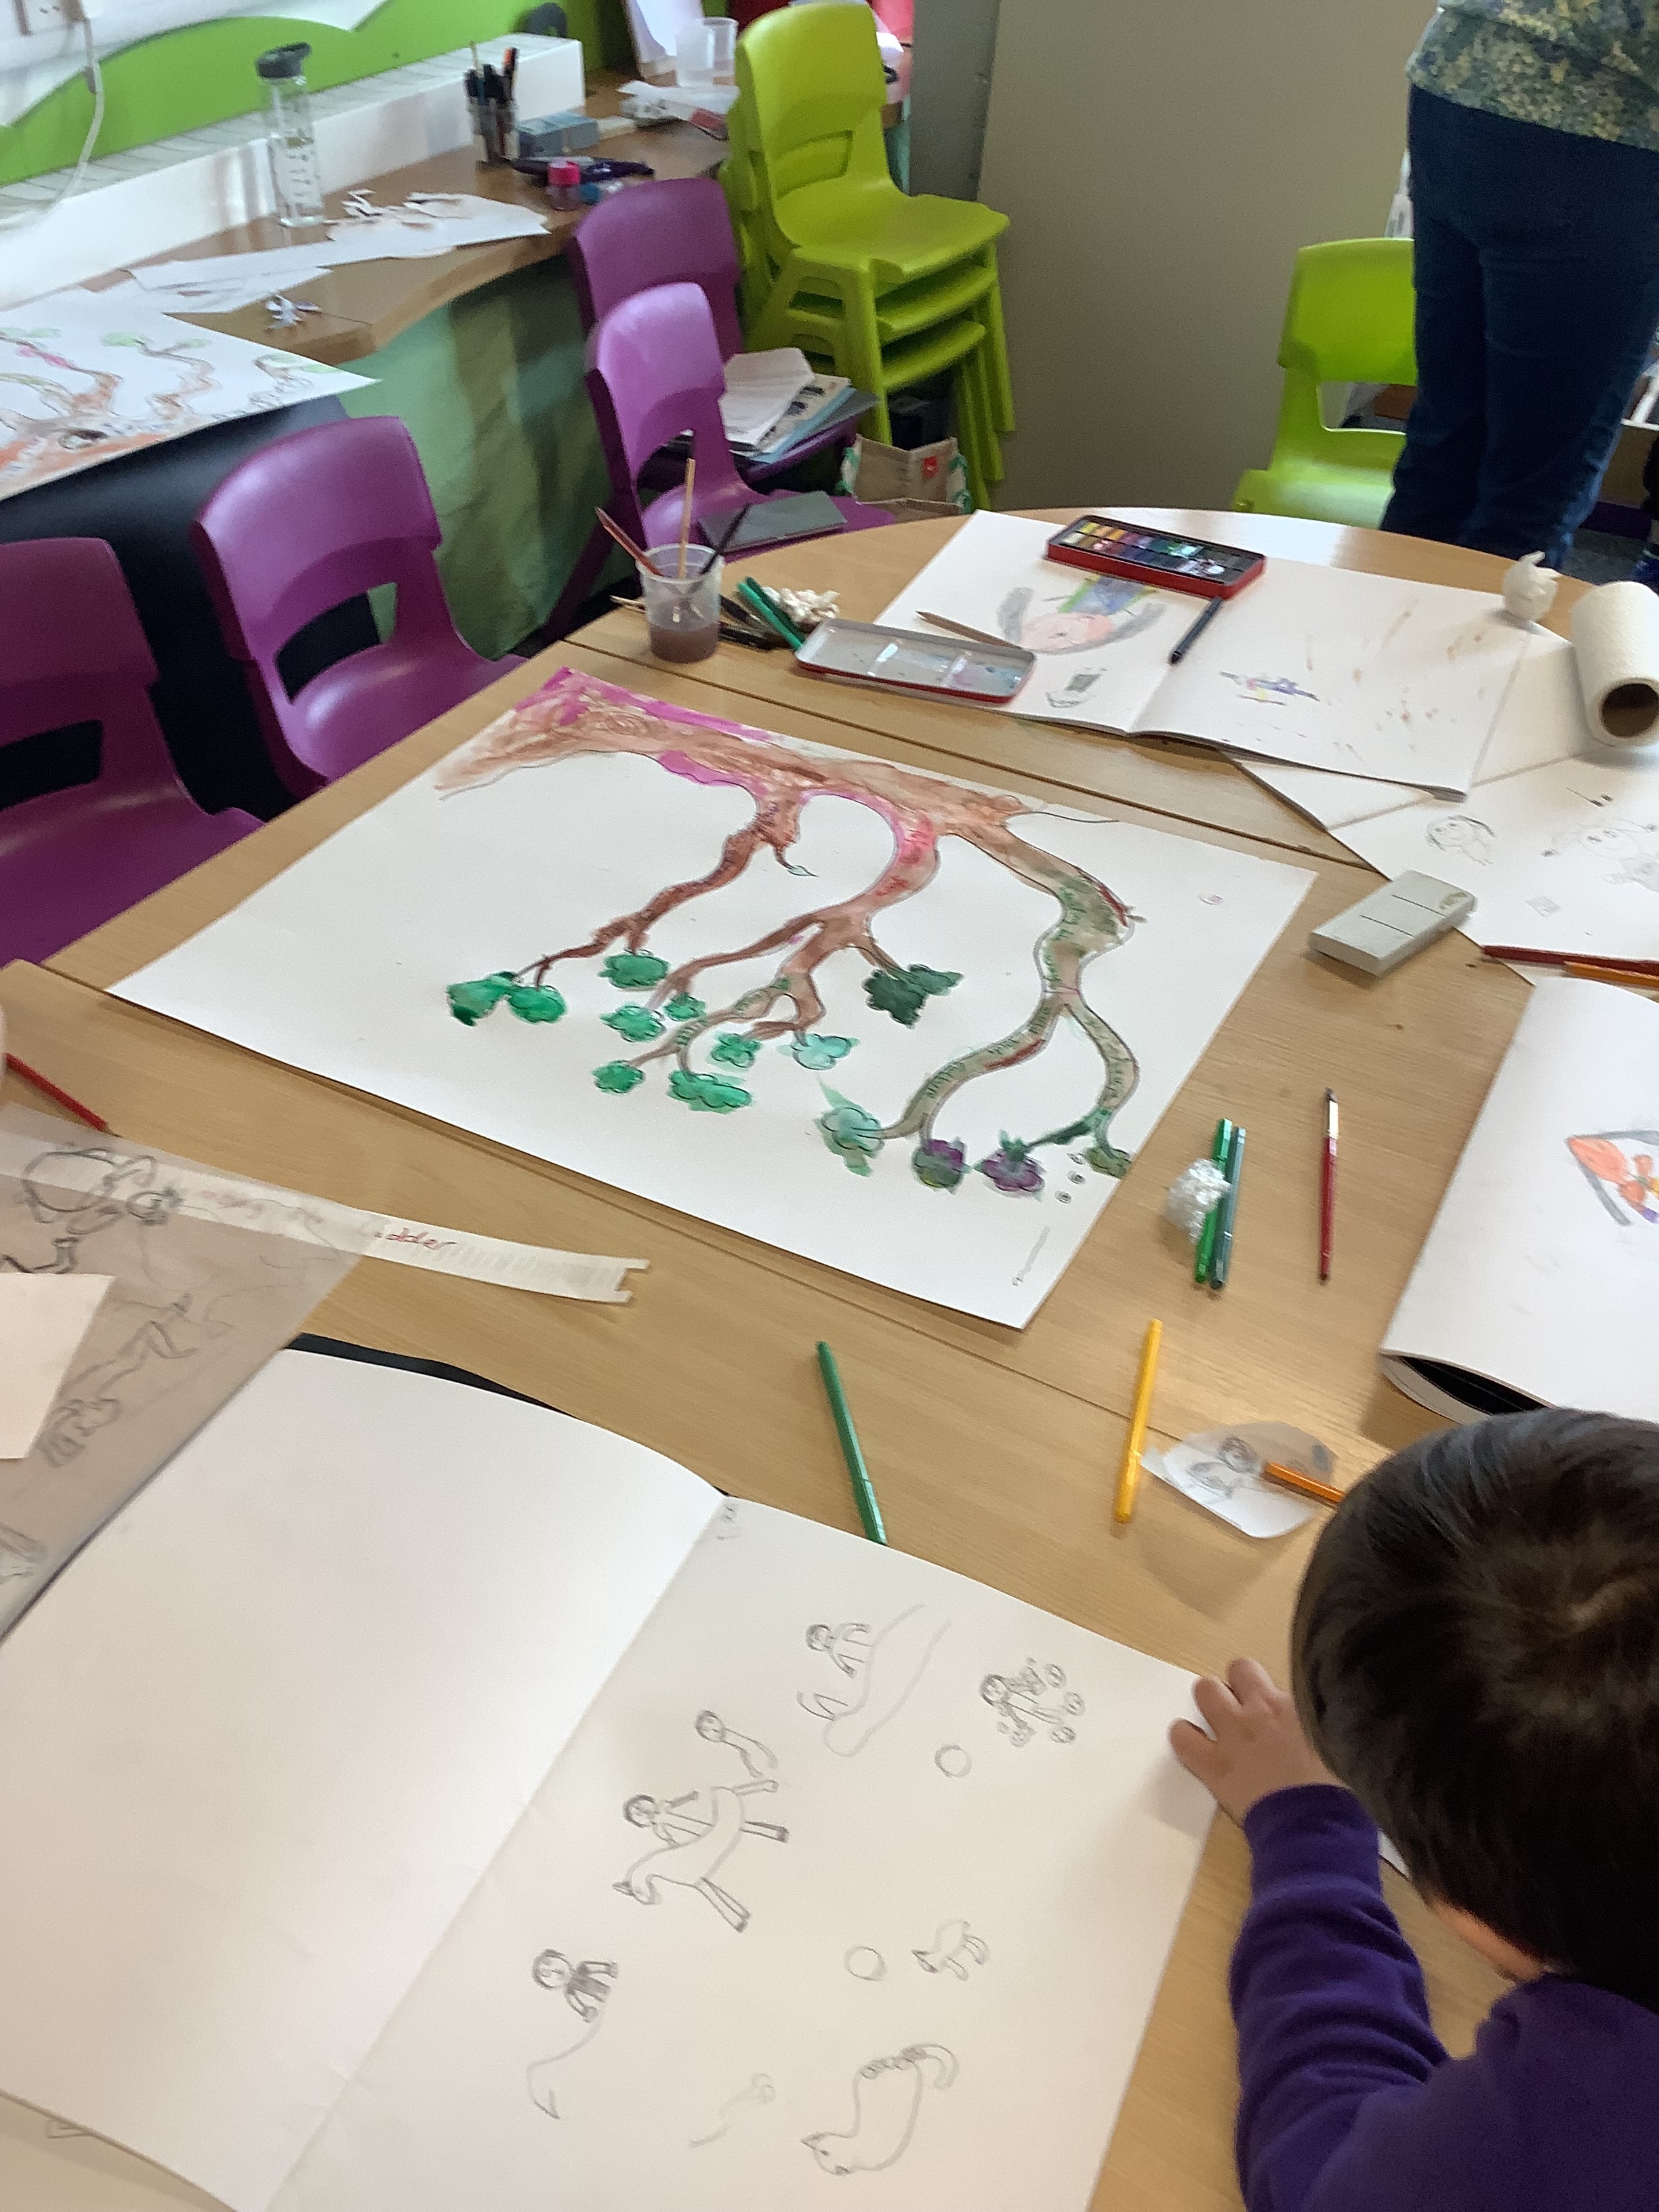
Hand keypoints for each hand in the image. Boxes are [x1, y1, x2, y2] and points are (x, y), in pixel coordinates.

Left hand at [1170, 1658, 1339, 1822]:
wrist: (1316, 1830)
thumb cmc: (1340, 1797)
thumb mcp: (1341, 1750)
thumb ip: (1323, 1729)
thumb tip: (1324, 1725)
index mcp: (1298, 1708)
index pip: (1277, 1675)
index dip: (1269, 1689)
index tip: (1270, 1704)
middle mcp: (1262, 1711)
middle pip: (1238, 1668)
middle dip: (1239, 1685)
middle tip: (1244, 1709)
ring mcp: (1233, 1735)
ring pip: (1205, 1689)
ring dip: (1210, 1702)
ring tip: (1217, 1722)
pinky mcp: (1214, 1765)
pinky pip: (1182, 1737)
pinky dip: (1184, 1738)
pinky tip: (1193, 1746)